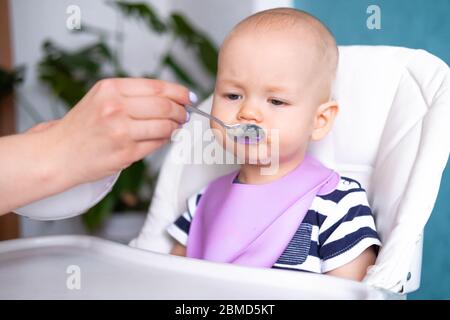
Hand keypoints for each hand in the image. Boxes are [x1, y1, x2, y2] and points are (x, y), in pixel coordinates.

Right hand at [42, 78, 194, 187]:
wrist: (59, 153)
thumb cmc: (82, 126)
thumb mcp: (102, 97)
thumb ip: (133, 95)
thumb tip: (171, 97)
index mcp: (111, 89)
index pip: (157, 87)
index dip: (179, 92)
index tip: (188, 96)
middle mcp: (116, 108)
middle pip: (165, 106)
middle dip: (181, 111)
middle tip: (184, 114)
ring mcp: (121, 132)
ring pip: (165, 126)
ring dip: (176, 127)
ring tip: (176, 126)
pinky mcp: (126, 153)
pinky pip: (157, 144)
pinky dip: (164, 140)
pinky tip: (162, 137)